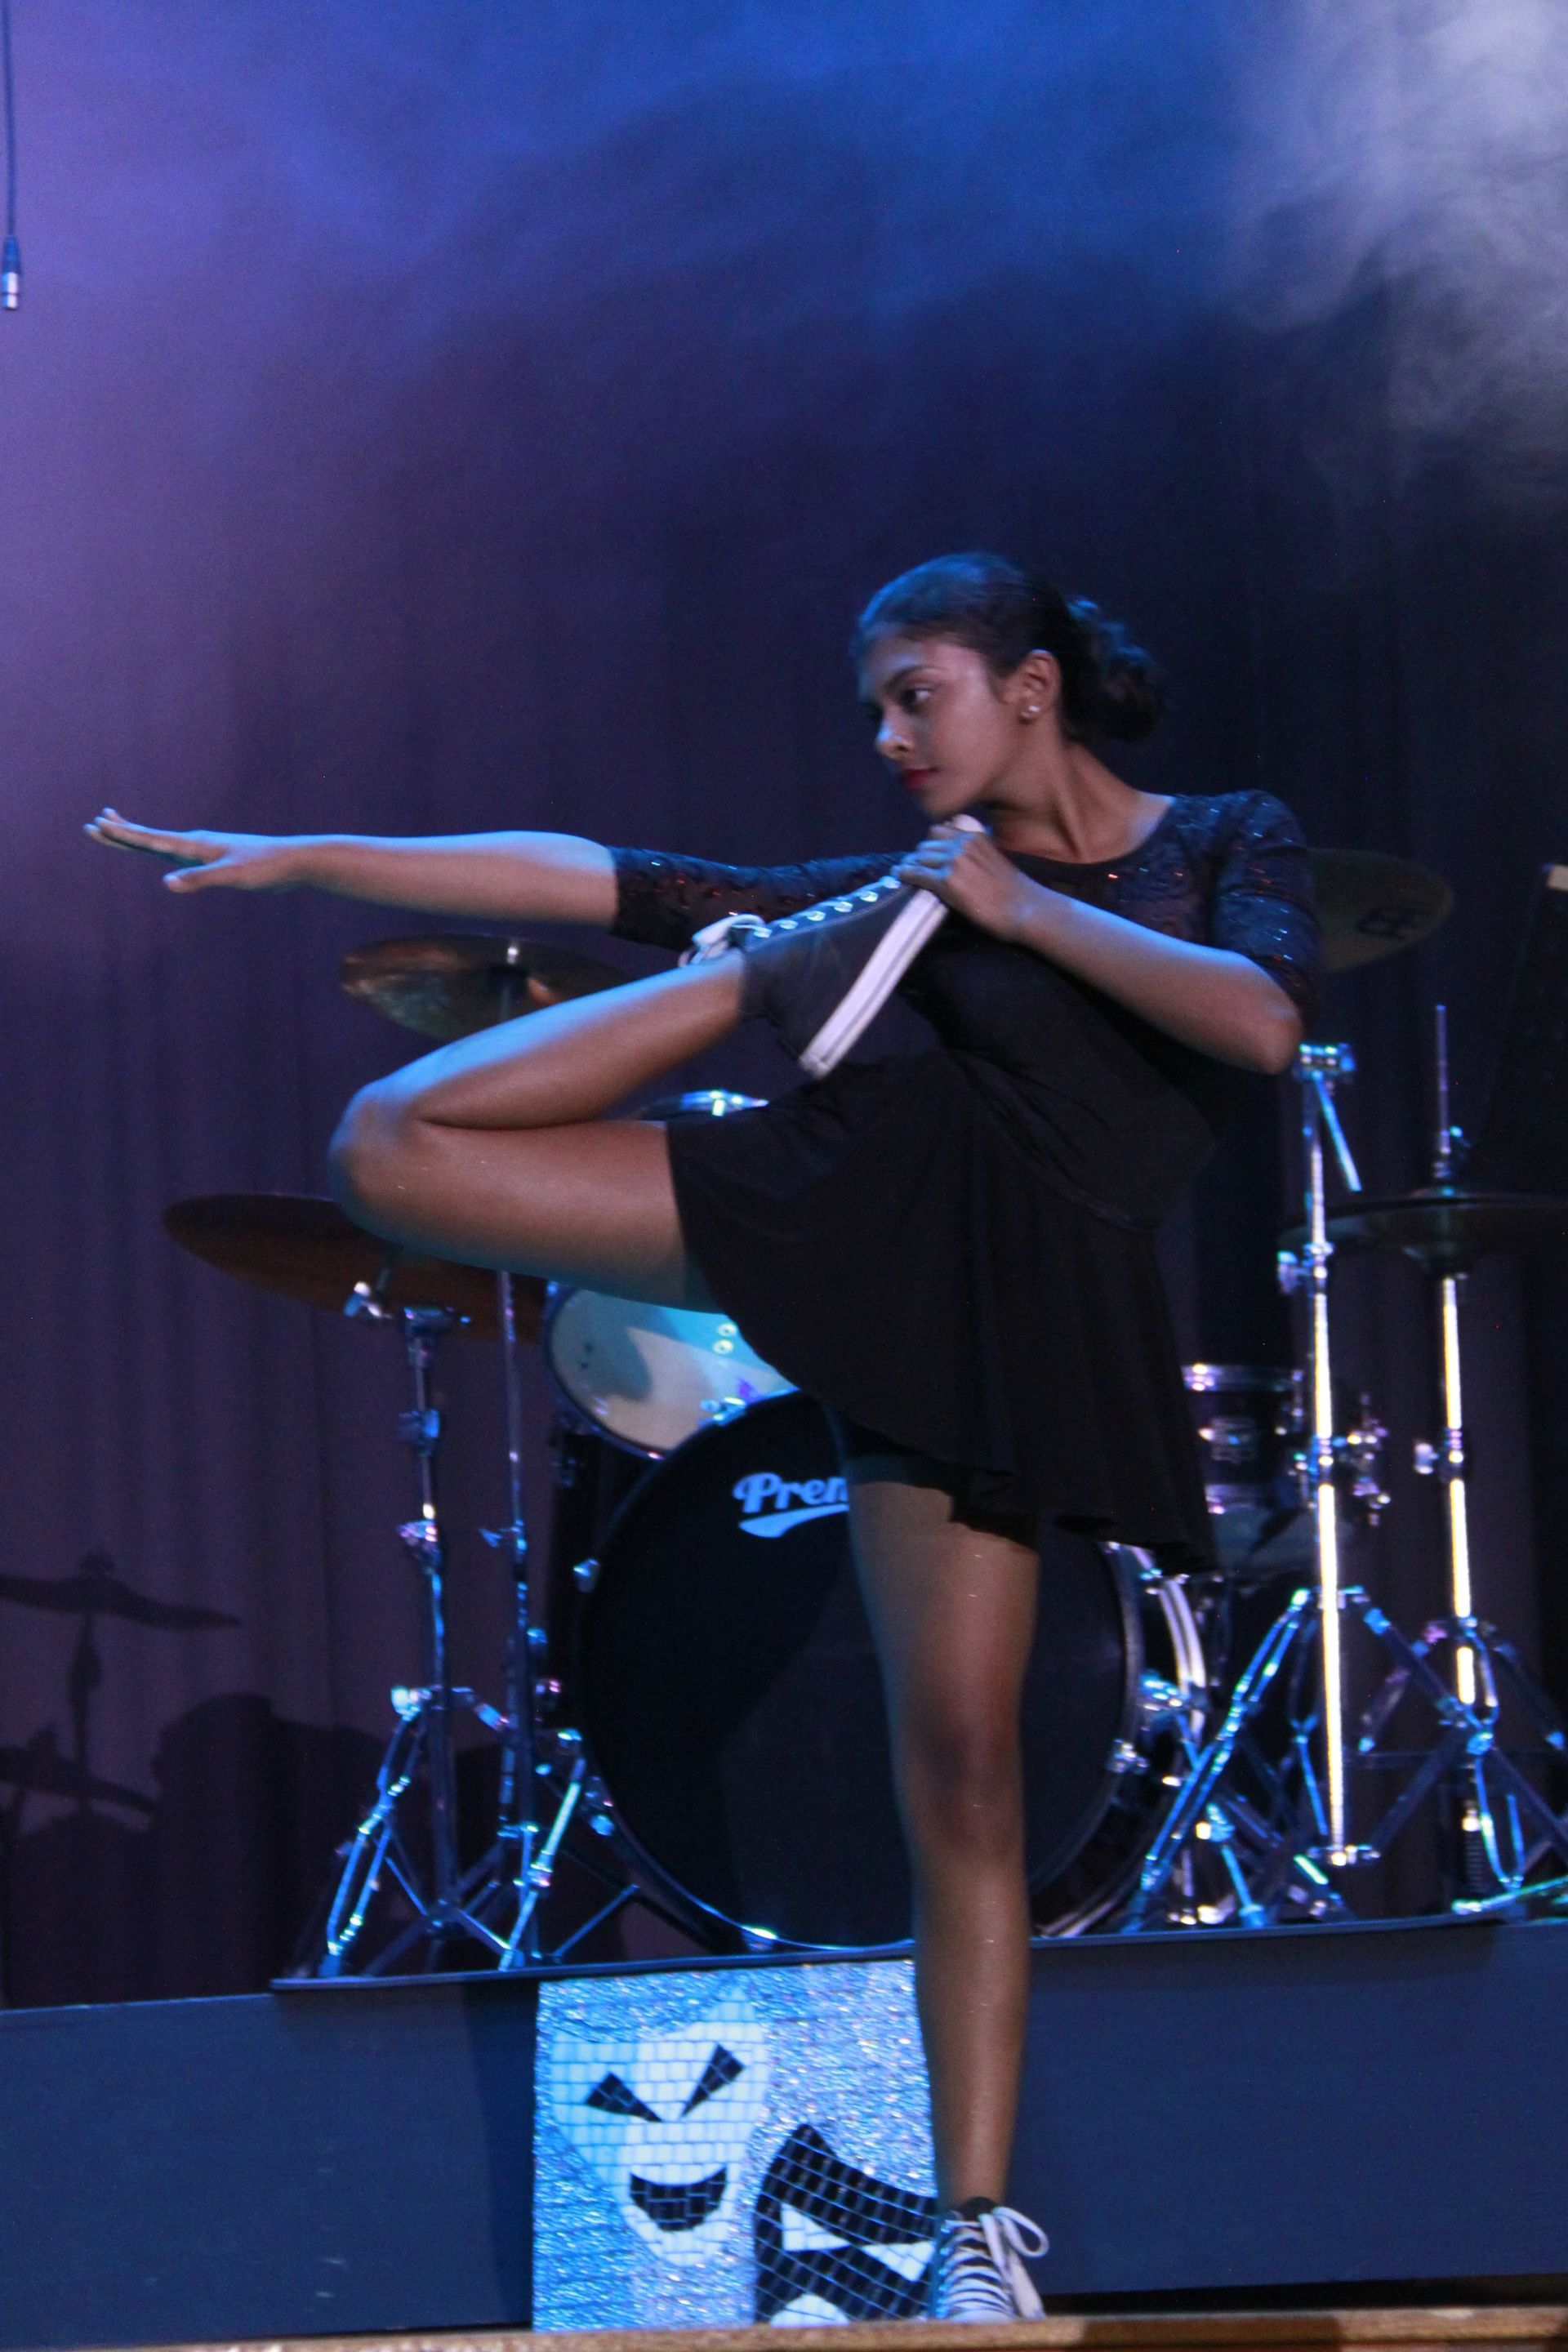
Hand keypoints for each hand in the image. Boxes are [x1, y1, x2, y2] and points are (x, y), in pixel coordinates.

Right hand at [83, 809, 306, 892]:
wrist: (294, 862)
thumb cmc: (265, 867)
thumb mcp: (231, 875)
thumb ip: (199, 879)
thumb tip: (166, 883)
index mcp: (195, 845)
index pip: (150, 839)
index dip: (123, 835)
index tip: (98, 825)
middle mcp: (196, 844)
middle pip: (151, 837)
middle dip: (123, 832)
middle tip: (96, 822)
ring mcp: (206, 852)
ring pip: (165, 844)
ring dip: (141, 837)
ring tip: (123, 828)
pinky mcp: (217, 861)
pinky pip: (182, 855)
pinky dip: (165, 851)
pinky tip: (166, 854)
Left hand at [893, 822, 1038, 941]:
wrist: (1026, 909)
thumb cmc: (1014, 890)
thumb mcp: (995, 857)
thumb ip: (975, 850)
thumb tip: (953, 851)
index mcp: (975, 836)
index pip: (940, 830)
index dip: (931, 844)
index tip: (927, 855)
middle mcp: (963, 843)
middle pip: (926, 844)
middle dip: (920, 856)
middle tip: (915, 868)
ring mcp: (954, 861)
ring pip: (919, 857)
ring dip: (911, 865)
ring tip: (905, 873)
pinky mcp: (947, 882)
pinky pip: (916, 874)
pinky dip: (905, 875)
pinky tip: (899, 877)